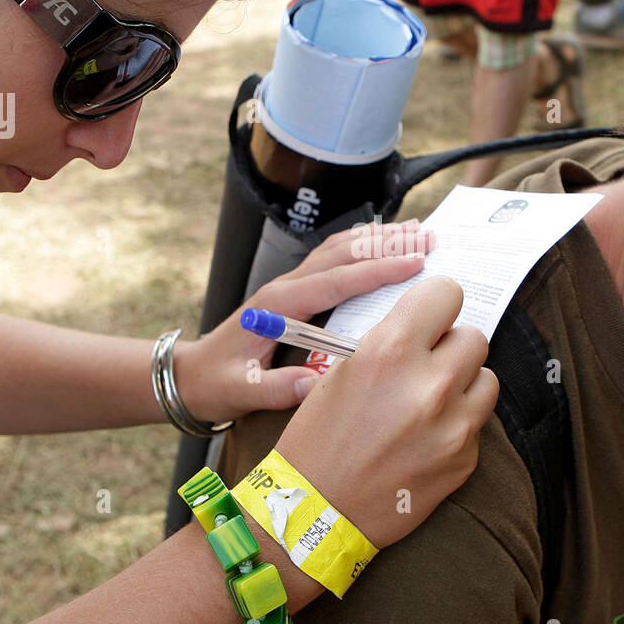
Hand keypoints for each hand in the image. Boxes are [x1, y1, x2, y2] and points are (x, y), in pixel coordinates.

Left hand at [177, 219, 435, 422]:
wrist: (193, 375)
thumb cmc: (217, 383)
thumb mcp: (241, 391)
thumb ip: (275, 389)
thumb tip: (315, 385)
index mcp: (278, 306)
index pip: (335, 280)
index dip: (376, 271)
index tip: (415, 263)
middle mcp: (287, 287)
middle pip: (343, 252)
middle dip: (389, 244)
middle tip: (430, 239)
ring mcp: (292, 285)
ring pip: (341, 249)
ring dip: (380, 238)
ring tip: (420, 231)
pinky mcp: (297, 291)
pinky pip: (336, 259)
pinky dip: (365, 247)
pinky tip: (389, 245)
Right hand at [269, 276, 498, 547]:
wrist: (315, 512)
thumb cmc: (318, 439)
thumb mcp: (341, 373)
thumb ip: (390, 343)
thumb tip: (426, 326)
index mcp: (391, 352)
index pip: (447, 294)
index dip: (437, 304)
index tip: (431, 317)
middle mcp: (430, 384)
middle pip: (474, 337)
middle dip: (451, 347)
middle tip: (426, 364)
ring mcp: (454, 425)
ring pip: (487, 379)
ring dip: (464, 384)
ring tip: (430, 402)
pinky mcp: (465, 460)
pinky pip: (478, 424)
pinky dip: (458, 425)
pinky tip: (425, 440)